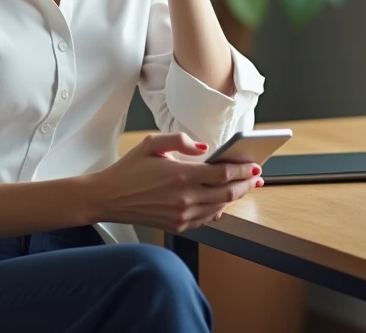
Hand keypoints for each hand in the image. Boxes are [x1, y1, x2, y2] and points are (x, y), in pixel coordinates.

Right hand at [85, 132, 263, 232]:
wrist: (108, 198)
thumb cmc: (129, 169)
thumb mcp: (152, 144)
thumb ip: (181, 140)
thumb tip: (205, 147)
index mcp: (181, 175)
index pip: (223, 174)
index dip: (243, 170)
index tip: (254, 164)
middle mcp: (185, 198)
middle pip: (228, 192)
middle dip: (247, 184)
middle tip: (257, 177)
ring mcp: (182, 215)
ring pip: (220, 207)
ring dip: (236, 197)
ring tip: (245, 187)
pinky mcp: (178, 225)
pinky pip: (207, 219)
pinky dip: (219, 209)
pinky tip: (223, 201)